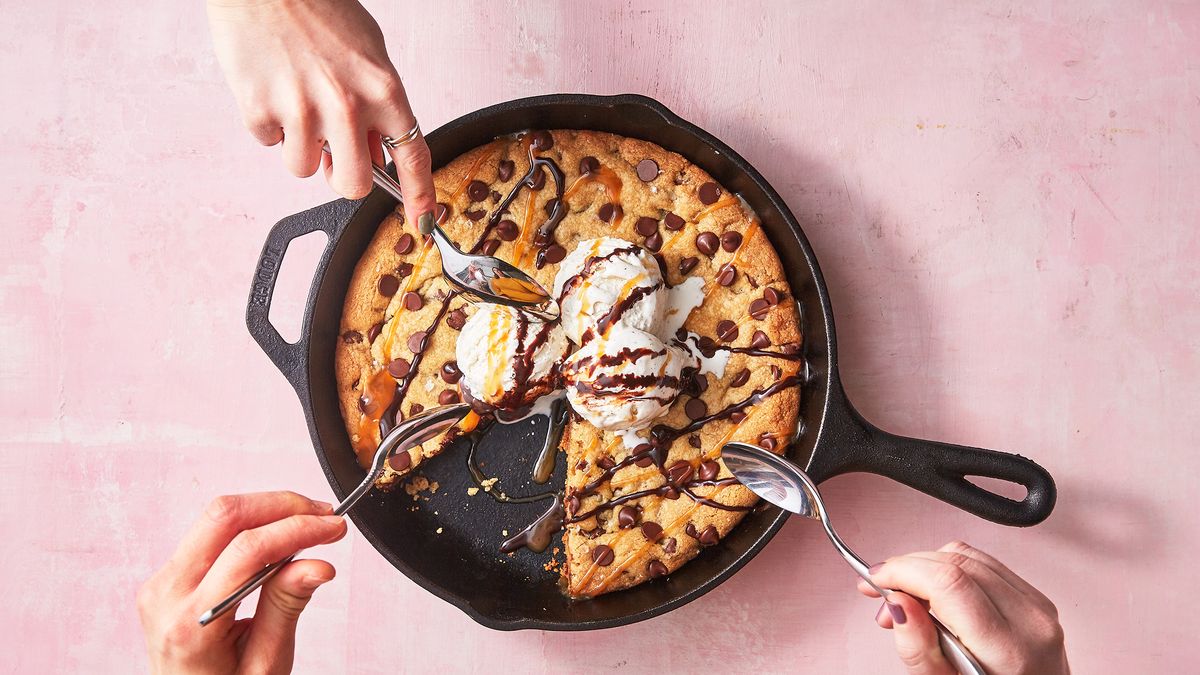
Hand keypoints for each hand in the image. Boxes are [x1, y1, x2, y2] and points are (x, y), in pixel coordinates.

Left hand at [138, 491, 346, 673]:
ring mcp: (162, 582)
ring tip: (306, 524)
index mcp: (191, 621)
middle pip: (224, 516)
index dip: (298, 529)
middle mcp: (167, 594)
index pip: (248, 550)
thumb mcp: (264, 663)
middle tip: (322, 515)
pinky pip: (210, 533)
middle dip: (281, 505)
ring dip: (266, 510)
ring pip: (216, 517)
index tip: (332, 527)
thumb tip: (317, 565)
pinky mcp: (168, 576)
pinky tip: (278, 537)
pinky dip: (250, 525)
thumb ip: (286, 607)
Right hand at [207, 0, 436, 223]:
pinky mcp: (260, 110)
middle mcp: (347, 106)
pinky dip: (268, 123)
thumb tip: (379, 151)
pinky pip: (268, 143)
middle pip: (353, 185)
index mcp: (382, 90)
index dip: (419, 195)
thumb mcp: (368, 52)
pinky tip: (271, 87)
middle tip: (333, 155)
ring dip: (300, 147)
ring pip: (304, 169)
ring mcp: (302, 111)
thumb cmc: (317, 8)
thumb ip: (377, 105)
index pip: (412, 156)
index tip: (422, 220)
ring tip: (296, 102)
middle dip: (342, 178)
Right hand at [858, 541, 1068, 674]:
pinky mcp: (1035, 598)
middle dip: (908, 569)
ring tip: (906, 599)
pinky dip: (949, 570)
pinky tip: (933, 593)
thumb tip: (897, 603)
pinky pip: (984, 564)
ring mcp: (1038, 607)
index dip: (904, 571)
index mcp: (1009, 649)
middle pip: (957, 563)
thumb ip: (918, 649)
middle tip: (881, 592)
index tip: (876, 579)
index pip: (949, 582)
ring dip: (926, 567)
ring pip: (968, 556)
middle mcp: (1030, 621)